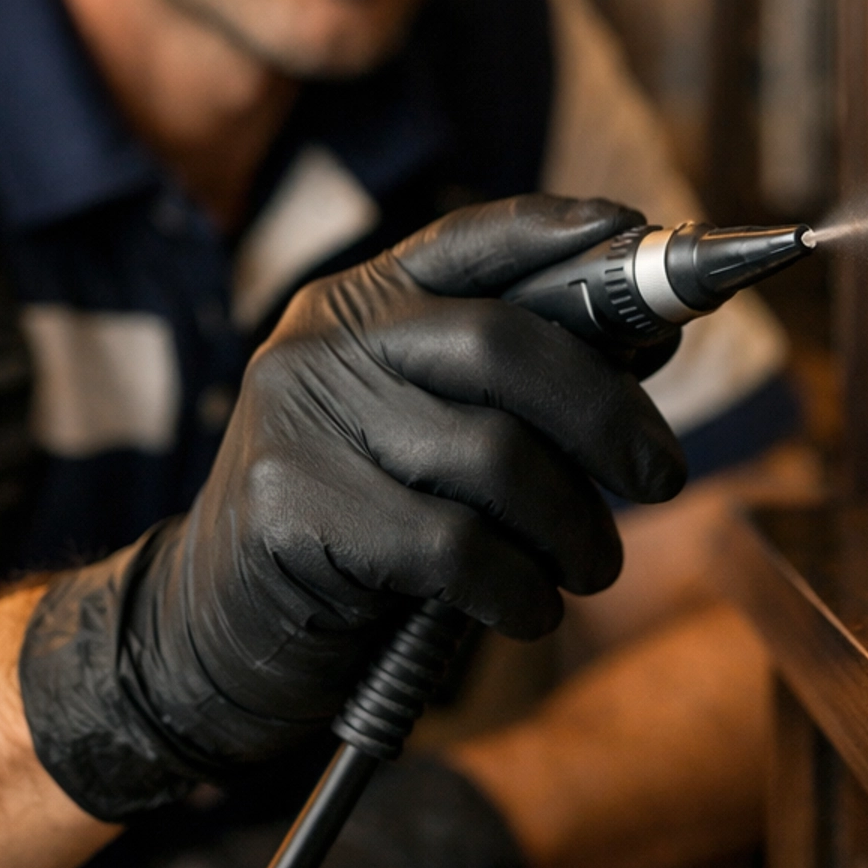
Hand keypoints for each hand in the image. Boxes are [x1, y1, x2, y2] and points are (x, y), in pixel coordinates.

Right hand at [19, 197, 685, 819]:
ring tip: (588, 566)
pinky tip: (526, 609)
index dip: (562, 233)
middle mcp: (322, 343)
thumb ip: (514, 385)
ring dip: (575, 528)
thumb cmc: (350, 529)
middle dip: (609, 416)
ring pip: (498, 460)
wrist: (206, 634)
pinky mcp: (294, 511)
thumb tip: (651, 337)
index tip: (641, 238)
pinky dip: (521, 589)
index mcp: (357, 305)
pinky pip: (459, 547)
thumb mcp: (422, 433)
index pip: (471, 243)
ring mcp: (300, 421)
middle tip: (661, 477)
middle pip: (508, 348)